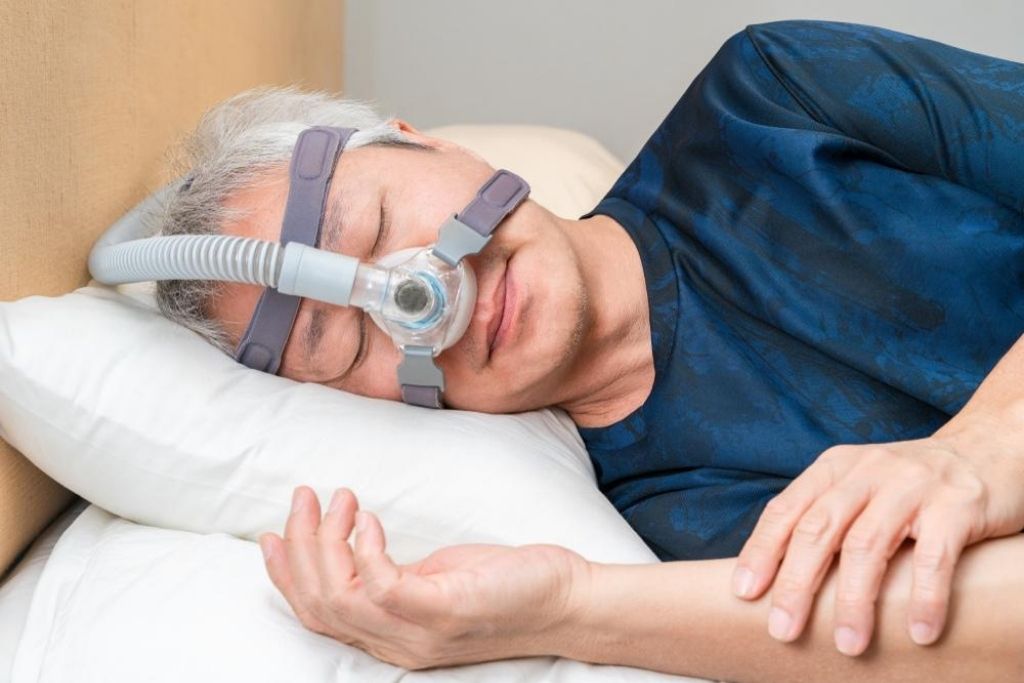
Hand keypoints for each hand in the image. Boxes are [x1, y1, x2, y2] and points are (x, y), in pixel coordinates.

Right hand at [258, 485, 590, 669]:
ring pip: (339, 595)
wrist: (567, 603)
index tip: (270, 535)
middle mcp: (397, 643)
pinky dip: (364, 547)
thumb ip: (396, 575)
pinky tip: (369, 516)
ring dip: (325, 540)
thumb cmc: (506, 586)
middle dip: (298, 546)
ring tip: (338, 498)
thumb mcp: (438, 580)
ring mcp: (419, 633)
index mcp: (391, 635)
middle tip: (304, 497)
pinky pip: (380, 585)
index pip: (317, 615)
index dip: (285, 576)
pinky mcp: (443, 612)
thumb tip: (358, 539)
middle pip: (318, 604)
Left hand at [730, 426, 1023, 656]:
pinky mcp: (956, 504)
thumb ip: (824, 517)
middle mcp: (866, 472)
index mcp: (833, 468)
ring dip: (854, 601)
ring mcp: (911, 485)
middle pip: (818, 531)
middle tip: (782, 630)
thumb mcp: (859, 486)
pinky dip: (924, 597)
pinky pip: (934, 557)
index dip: (762, 552)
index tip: (743, 594)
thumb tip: (775, 577)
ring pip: (868, 546)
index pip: (786, 511)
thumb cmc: (911, 484)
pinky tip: (919, 632)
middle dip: (796, 584)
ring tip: (847, 644)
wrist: (990, 448)